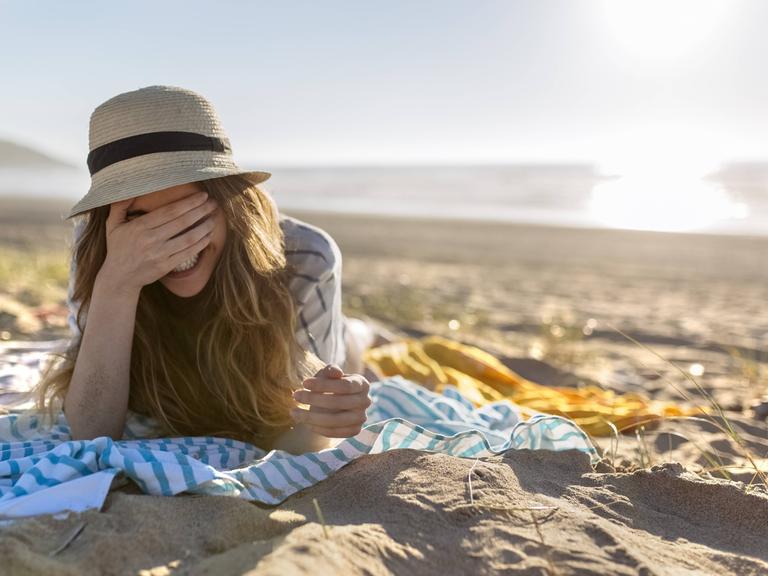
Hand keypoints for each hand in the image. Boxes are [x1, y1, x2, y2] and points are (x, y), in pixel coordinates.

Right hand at [97, 191, 218, 294]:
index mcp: (139, 227)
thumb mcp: (113, 224)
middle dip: (200, 211)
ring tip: (214, 218)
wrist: (120, 277)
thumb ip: (120, 205)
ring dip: (204, 227)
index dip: (188, 203)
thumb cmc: (118, 247)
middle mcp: (151, 240)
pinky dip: (200, 243)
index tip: (202, 196)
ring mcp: (160, 254)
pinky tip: (208, 236)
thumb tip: (131, 188)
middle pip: (182, 222)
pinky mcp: (166, 266)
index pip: (169, 211)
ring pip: (188, 238)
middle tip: (213, 203)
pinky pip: (188, 253)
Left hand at [291, 364, 371, 437]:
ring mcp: (361, 418)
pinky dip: (317, 428)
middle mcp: (365, 401)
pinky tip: (305, 422)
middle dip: (314, 399)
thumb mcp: (328, 374)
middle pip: (339, 403)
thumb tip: (336, 372)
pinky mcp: (354, 431)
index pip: (344, 386)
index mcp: (362, 384)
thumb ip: (330, 370)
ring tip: (294, 412)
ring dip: (311, 417)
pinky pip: (334, 432)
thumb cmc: (329, 383)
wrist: (333, 400)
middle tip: (295, 395)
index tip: (304, 383)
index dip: (324, 385)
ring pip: (335, 420)